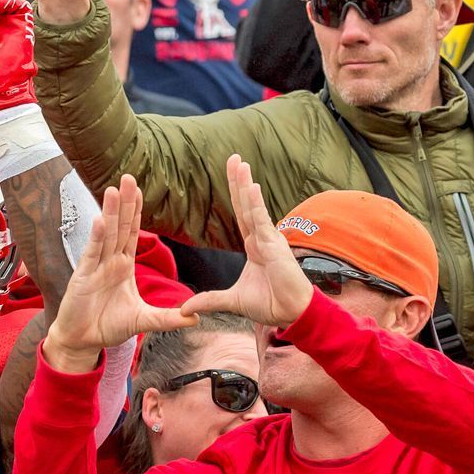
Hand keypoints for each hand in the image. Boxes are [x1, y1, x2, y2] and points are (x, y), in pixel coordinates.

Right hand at [45, 174, 195, 370]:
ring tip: (113, 190)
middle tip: (129, 177)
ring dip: (109, 212)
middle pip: (119, 227)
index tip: (140, 191)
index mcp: (122, 266)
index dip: (136, 212)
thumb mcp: (144, 320)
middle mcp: (108, 262)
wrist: (82, 341)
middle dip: (124, 203)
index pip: (131, 234)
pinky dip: (96, 238)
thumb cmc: (107, 326)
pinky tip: (100, 220)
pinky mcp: (82, 278)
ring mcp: (94, 268)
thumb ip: (168, 317)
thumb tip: (196, 317)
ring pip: (105, 235)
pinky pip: (91, 255)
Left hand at [180, 155, 313, 326]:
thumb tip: (184, 309)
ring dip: (246, 185)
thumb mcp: (230, 301)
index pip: (241, 213)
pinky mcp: (275, 247)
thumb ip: (207, 301)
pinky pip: (262, 222)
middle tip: (233, 158)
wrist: (289, 315)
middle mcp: (262, 238)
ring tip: (240, 163)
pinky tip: (251, 187)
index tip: (232, 173)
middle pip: (246, 204)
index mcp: (253, 245)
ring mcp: (269, 240)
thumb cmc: (270, 304)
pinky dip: (256, 205)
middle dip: (239, 180)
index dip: (236, 193)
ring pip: (254, 208)